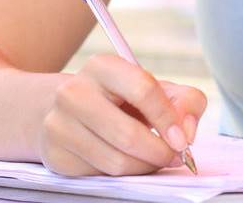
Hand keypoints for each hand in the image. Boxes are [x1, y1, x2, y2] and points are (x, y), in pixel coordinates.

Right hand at [39, 54, 206, 175]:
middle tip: (174, 156)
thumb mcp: (153, 88)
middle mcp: (74, 92)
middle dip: (160, 152)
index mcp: (101, 67)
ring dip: (144, 167)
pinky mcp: (56, 154)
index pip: (143, 90)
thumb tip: (187, 131)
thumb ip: (184, 101)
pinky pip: (101, 175)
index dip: (168, 118)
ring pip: (116, 161)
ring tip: (152, 159)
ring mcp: (59, 124)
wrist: (67, 110)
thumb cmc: (119, 99)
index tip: (183, 139)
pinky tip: (125, 160)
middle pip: (128, 134)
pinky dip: (122, 174)